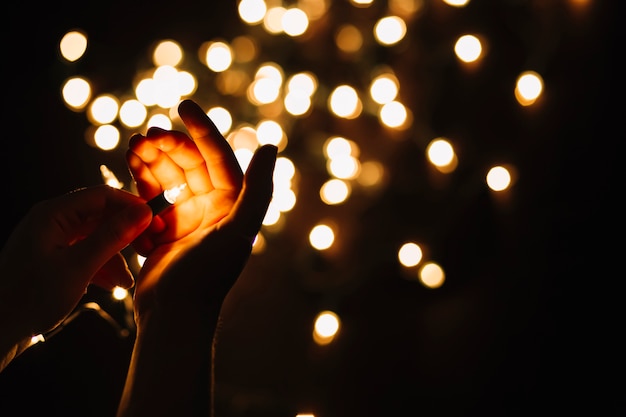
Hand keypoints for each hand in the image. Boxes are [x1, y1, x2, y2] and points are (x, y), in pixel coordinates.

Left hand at [0, 186, 151, 353]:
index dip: (131, 206)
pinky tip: (110, 285)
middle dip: (125, 235)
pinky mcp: (52, 260)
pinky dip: (101, 267)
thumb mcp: (78, 267)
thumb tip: (143, 213)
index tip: (156, 222)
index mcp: (52, 214)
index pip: (102, 196)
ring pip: (96, 238)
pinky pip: (86, 254)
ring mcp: (51, 241)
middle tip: (148, 250)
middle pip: (101, 217)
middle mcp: (51, 222)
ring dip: (114, 257)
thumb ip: (112, 237)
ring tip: (126, 282)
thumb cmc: (28, 298)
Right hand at [126, 99, 276, 320]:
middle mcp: (212, 209)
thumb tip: (271, 145)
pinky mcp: (163, 232)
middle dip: (168, 145)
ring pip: (168, 177)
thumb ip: (258, 190)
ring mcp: (186, 219)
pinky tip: (128, 170)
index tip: (183, 105)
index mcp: (232, 204)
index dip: (203, 129)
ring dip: (151, 160)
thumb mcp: (237, 231)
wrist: (174, 315)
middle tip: (143, 135)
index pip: (218, 157)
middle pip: (189, 163)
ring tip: (132, 146)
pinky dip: (139, 182)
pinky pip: (150, 198)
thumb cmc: (207, 275)